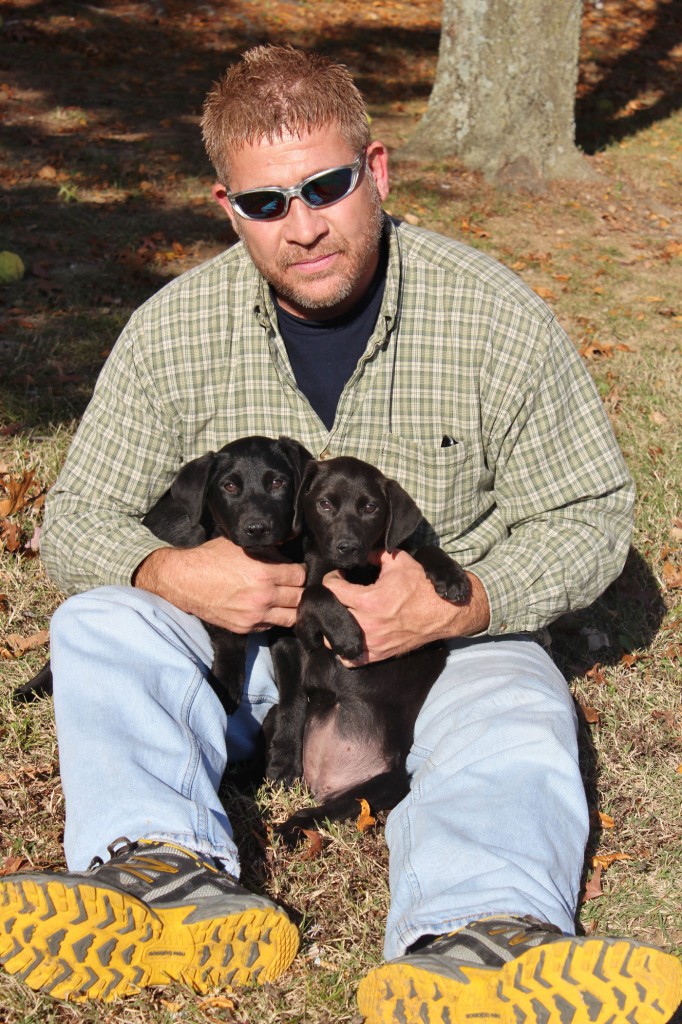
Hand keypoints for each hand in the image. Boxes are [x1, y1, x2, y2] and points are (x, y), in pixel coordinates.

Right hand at [134, 538, 305, 630]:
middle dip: (300, 590)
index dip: (300, 571)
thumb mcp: (242, 545)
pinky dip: (275, 617)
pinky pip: (272, 625)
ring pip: (291, 617)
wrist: (185, 580)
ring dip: (292, 607)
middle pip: (300, 597)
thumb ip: (269, 550)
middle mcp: (263, 596)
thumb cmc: (211, 558)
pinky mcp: (245, 627)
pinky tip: (271, 608)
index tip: (296, 570)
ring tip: (289, 600)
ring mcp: (255, 615)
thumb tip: (288, 550)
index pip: (300, 576)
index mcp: (264, 573)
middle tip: (295, 586)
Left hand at [322, 549, 489, 664]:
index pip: (333, 590)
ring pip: (333, 640)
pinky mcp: (378, 654)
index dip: (331, 579)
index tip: (338, 576)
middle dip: (330, 601)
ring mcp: (372, 642)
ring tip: (343, 614)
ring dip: (334, 625)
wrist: (442, 612)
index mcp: (370, 600)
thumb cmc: (421, 586)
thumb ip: (375, 554)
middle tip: (338, 594)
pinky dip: (344, 649)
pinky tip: (350, 634)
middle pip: (330, 614)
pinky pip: (349, 659)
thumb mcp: (399, 561)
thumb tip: (360, 554)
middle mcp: (367, 624)